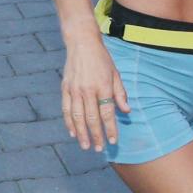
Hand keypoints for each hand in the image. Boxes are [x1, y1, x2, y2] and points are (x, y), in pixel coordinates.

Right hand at [61, 36, 130, 151]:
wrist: (82, 44)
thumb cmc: (102, 60)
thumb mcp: (116, 74)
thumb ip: (120, 93)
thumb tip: (126, 111)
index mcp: (103, 86)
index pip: (107, 113)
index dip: (110, 128)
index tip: (114, 141)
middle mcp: (87, 90)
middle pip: (92, 118)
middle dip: (96, 135)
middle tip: (100, 149)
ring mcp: (74, 90)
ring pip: (77, 117)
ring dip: (81, 134)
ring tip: (86, 146)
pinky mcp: (65, 89)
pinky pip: (66, 110)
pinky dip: (69, 123)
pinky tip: (73, 133)